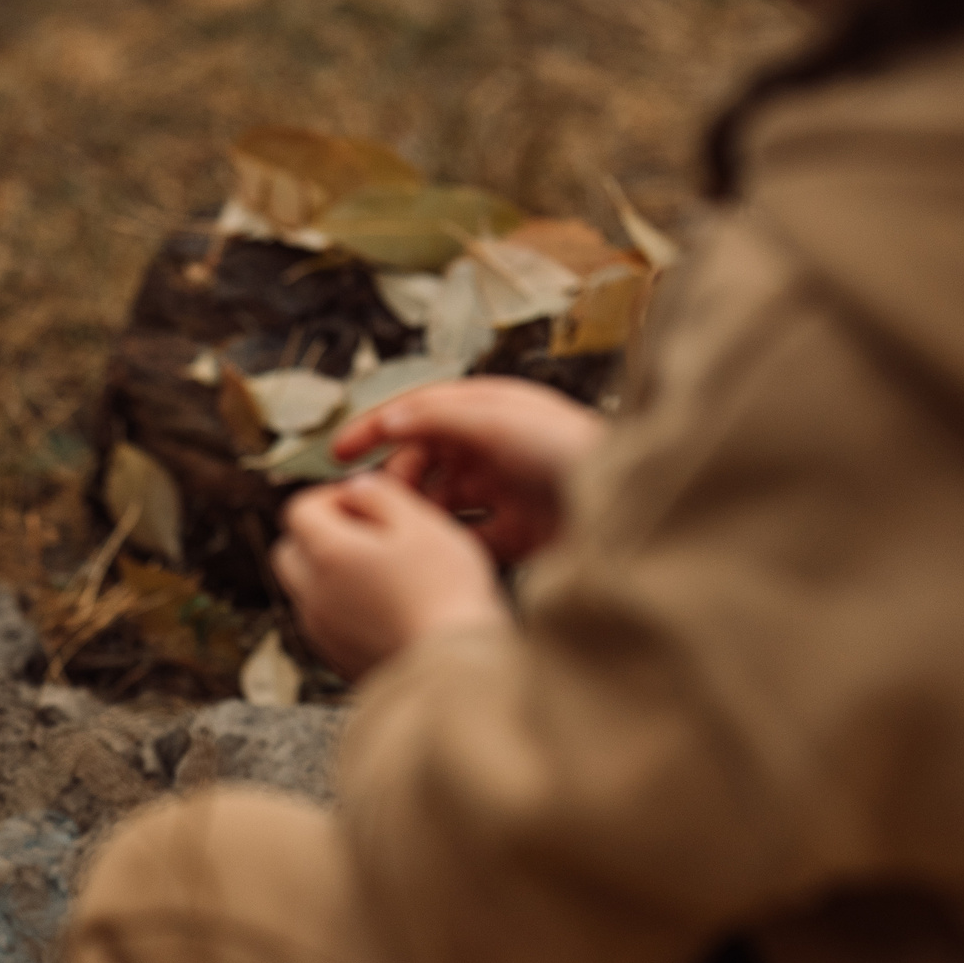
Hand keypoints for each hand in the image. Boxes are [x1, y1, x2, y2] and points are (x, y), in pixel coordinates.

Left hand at [273, 471, 508, 678]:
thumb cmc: (445, 589)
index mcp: (326, 554)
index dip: (331, 496)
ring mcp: (319, 630)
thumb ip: (380, 494)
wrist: (455, 667)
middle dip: (321, 533)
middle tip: (370, 532)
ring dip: (330, 570)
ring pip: (305, 587)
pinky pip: (324, 619)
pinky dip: (342, 604)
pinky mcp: (334, 657)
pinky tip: (386, 604)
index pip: (299, 510)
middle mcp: (311, 594)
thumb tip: (354, 488)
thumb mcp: (421, 523)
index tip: (367, 501)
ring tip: (383, 569)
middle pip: (291, 550)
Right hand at [329, 377, 605, 562]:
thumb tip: (388, 422)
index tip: (337, 454)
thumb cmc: (569, 451)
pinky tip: (440, 552)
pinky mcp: (519, 531)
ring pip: (441, 501)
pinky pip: (468, 537)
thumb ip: (438, 416)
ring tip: (406, 530)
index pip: (417, 412)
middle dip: (398, 478)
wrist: (626, 504)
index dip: (374, 429)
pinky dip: (450, 544)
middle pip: (424, 460)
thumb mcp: (497, 419)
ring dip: (420, 513)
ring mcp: (506, 490)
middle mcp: (495, 447)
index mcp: (488, 410)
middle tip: (382, 503)